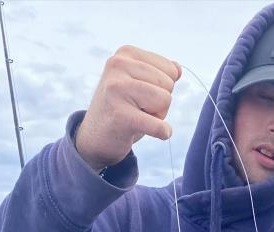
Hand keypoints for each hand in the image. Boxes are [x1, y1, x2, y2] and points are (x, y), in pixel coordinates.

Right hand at [75, 45, 180, 171]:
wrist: (95, 137)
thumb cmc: (123, 108)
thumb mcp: (140, 84)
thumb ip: (160, 72)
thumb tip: (177, 68)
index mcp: (125, 53)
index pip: (170, 70)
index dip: (162, 88)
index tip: (139, 95)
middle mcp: (118, 65)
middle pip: (168, 85)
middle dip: (159, 103)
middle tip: (136, 109)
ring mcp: (116, 89)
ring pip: (165, 101)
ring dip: (157, 116)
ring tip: (136, 117)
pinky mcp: (120, 115)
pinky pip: (159, 126)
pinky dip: (163, 132)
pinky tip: (154, 133)